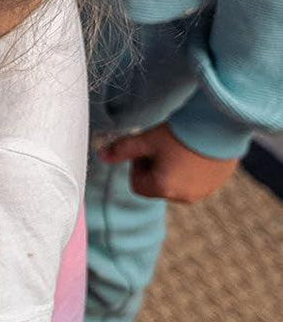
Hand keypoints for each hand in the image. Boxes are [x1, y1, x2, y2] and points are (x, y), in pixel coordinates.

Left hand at [99, 124, 239, 203]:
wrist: (221, 125)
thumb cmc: (181, 133)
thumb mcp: (146, 140)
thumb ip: (122, 150)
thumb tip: (101, 156)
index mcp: (163, 188)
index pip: (137, 185)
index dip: (137, 166)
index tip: (147, 150)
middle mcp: (184, 196)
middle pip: (157, 186)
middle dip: (155, 169)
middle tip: (163, 147)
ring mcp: (203, 192)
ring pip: (176, 184)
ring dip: (172, 170)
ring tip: (180, 148)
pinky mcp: (218, 183)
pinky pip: (196, 181)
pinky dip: (191, 170)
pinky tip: (195, 151)